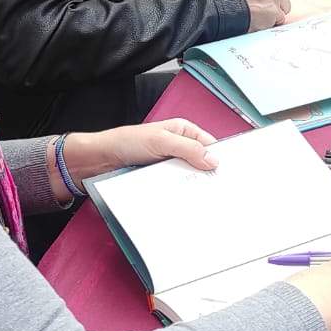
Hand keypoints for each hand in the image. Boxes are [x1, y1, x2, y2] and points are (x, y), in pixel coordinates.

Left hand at [58, 120, 218, 193]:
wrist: (102, 160)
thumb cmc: (127, 142)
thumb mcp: (161, 141)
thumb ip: (188, 148)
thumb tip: (213, 160)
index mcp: (183, 130)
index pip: (210, 144)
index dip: (220, 158)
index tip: (228, 173)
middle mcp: (179, 146)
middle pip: (202, 162)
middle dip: (208, 174)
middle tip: (219, 189)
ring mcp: (171, 163)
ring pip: (191, 175)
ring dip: (194, 185)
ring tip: (205, 198)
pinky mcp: (162, 177)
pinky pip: (177, 185)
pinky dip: (182, 191)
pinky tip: (186, 200)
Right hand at [229, 0, 301, 29]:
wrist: (221, 5)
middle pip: (287, 3)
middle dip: (277, 6)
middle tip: (262, 7)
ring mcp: (275, 6)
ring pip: (281, 15)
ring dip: (271, 17)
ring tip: (256, 14)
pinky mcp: (271, 19)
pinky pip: (273, 25)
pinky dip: (266, 25)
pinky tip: (255, 20)